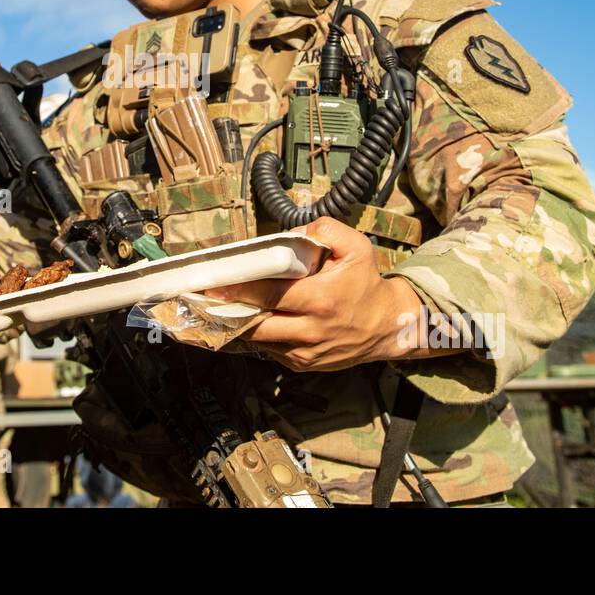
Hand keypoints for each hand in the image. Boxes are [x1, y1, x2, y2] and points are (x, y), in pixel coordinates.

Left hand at [204, 217, 435, 371]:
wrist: (388, 326)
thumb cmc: (367, 283)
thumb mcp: (356, 247)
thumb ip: (327, 230)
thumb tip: (295, 233)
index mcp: (319, 299)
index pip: (268, 294)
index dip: (238, 289)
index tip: (213, 284)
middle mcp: (310, 330)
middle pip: (256, 323)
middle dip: (228, 310)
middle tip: (206, 297)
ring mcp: (305, 352)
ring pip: (260, 340)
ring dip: (240, 325)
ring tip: (220, 308)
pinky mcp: (303, 364)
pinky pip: (271, 351)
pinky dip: (259, 336)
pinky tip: (249, 320)